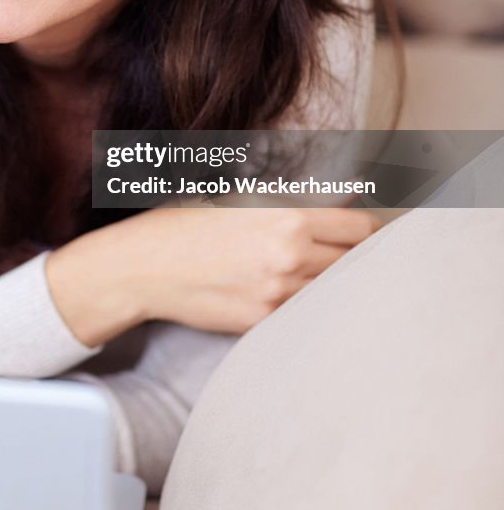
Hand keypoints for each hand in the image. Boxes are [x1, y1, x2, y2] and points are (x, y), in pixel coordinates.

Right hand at [126, 206, 380, 332]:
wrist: (144, 265)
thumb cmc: (187, 220)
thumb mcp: (239, 194)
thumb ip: (296, 195)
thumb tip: (351, 189)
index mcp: (286, 215)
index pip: (361, 228)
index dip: (367, 229)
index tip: (360, 231)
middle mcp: (288, 254)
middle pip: (355, 262)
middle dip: (352, 256)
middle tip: (338, 251)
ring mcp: (277, 292)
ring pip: (333, 291)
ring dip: (329, 283)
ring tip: (307, 271)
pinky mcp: (263, 322)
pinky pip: (302, 314)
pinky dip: (302, 304)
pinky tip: (283, 291)